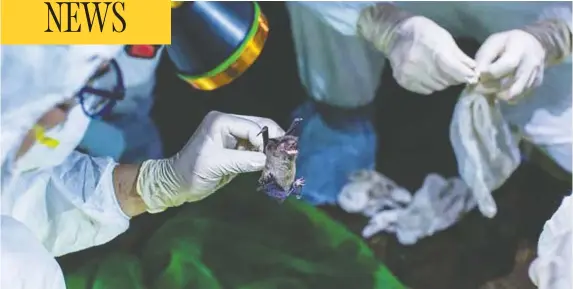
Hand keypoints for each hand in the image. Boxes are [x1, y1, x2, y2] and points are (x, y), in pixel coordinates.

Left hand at [135, 111, 284, 212]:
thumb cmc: (192, 172)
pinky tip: (270, 166)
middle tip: (288, 158)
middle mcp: (228, 123)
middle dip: (274, 142)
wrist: (176, 184)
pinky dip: (264, 156)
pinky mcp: (235, 147)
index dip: (267, 142)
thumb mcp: (218, 165)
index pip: (253, 127)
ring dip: (271, 150)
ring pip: (260, 137)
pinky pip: (255, 147)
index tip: (277, 158)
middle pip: (261, 127)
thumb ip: (244, 160)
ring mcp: (232, 134)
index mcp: (222, 121)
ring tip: (281, 164)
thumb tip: (267, 160)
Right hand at [358, 5, 477, 94]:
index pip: (454, 70)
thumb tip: (473, 69)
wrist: (396, 35)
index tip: (471, 77)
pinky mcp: (403, 81)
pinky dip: (430, 85)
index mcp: (433, 50)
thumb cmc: (424, 33)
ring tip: (439, 72)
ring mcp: (410, 74)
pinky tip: (428, 76)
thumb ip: (458, 55)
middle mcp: (420, 64)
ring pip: (436, 87)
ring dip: (442, 82)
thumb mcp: (444, 38)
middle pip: (446, 81)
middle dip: (454, 78)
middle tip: (454, 73)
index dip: (465, 75)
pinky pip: (425, 90)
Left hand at [474, 30, 545, 101]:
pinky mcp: (536, 86)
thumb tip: (476, 75)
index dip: (489, 74)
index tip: (479, 75)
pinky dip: (507, 97)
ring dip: (498, 95)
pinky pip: (519, 97)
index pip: (506, 66)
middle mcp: (530, 65)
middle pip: (507, 84)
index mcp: (519, 50)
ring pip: (513, 95)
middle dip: (489, 88)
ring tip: (490, 88)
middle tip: (479, 86)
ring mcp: (535, 77)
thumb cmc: (509, 42)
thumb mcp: (493, 43)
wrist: (535, 43)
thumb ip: (484, 59)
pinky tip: (501, 90)